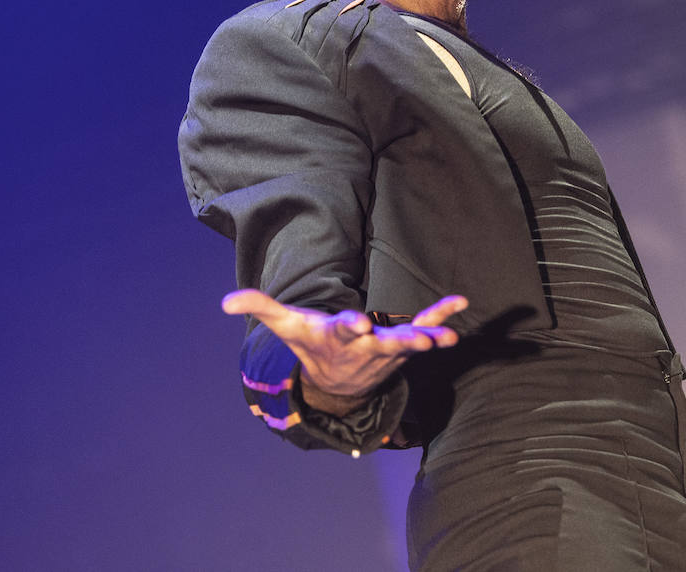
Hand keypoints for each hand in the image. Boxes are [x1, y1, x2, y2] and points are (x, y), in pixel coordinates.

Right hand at [222, 289, 467, 412]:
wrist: (335, 383)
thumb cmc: (310, 345)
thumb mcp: (285, 324)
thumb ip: (260, 306)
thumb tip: (225, 301)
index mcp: (337, 338)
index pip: (344, 332)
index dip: (350, 326)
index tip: (357, 322)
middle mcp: (365, 346)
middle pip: (385, 344)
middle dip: (402, 342)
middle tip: (421, 341)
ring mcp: (387, 348)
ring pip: (409, 342)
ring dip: (429, 338)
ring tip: (446, 337)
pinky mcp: (401, 343)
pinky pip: (424, 326)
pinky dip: (442, 316)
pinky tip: (461, 302)